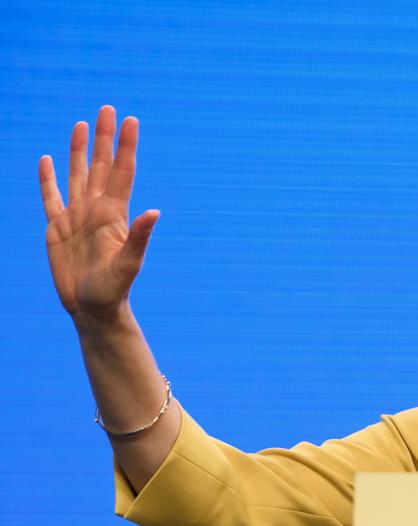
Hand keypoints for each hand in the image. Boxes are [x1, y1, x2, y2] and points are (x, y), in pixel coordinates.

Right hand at [39, 105, 159, 327]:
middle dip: (104, 138)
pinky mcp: (56, 228)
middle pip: (99, 165)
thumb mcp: (129, 264)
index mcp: (115, 214)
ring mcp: (76, 217)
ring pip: (76, 174)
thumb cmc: (114, 290)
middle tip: (107, 108)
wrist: (92, 309)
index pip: (122, 171)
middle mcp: (97, 210)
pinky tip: (48, 160)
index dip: (126, 145)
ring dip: (78, 150)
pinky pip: (50, 197)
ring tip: (81, 124)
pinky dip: (48, 178)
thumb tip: (155, 211)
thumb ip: (140, 237)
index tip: (130, 119)